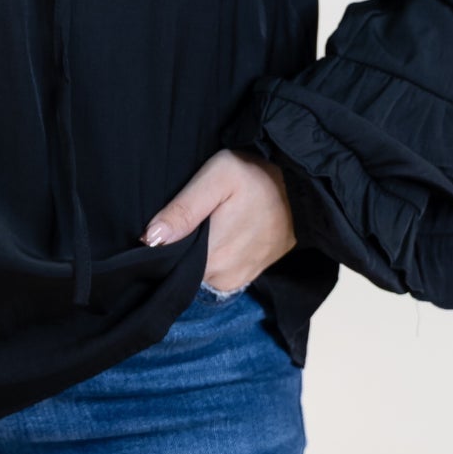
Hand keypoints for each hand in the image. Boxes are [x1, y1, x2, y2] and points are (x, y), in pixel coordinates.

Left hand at [140, 149, 295, 288]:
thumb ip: (183, 210)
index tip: (161, 228)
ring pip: (202, 271)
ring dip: (198, 253)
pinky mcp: (251, 274)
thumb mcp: (216, 178)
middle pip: (185, 269)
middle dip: (180, 248)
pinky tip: (220, 232)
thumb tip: (149, 239)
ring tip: (206, 224)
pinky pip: (221, 272)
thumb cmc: (256, 176)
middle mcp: (224, 276)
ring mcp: (239, 278)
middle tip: (187, 219)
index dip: (162, 248)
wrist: (303, 186)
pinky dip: (215, 256)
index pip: (170, 266)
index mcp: (212, 256)